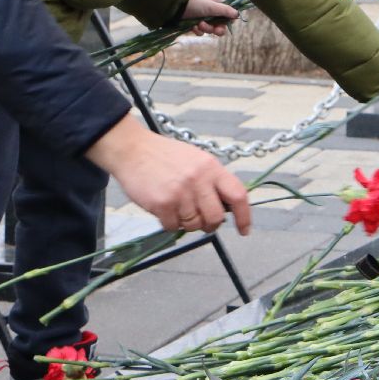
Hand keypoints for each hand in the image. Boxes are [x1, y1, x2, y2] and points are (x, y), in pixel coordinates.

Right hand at [85, 115, 251, 234]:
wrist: (133, 150)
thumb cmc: (165, 156)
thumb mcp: (196, 159)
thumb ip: (212, 180)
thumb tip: (226, 208)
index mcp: (211, 167)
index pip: (238, 195)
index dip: (244, 216)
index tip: (244, 229)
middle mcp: (199, 179)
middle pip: (216, 217)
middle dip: (210, 224)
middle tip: (201, 221)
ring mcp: (181, 192)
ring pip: (194, 225)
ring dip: (187, 223)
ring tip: (177, 207)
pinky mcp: (163, 203)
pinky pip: (174, 227)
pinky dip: (170, 223)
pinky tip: (164, 209)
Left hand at [182, 0, 238, 36]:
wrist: (174, 8)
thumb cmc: (193, 4)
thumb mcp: (211, 6)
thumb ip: (225, 10)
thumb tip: (237, 14)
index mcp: (214, 1)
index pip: (226, 12)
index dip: (227, 20)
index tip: (226, 24)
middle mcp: (209, 9)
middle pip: (220, 23)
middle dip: (217, 28)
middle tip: (216, 31)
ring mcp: (201, 17)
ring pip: (210, 29)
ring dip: (206, 29)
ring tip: (199, 24)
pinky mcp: (194, 24)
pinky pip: (201, 31)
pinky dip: (198, 30)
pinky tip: (193, 27)